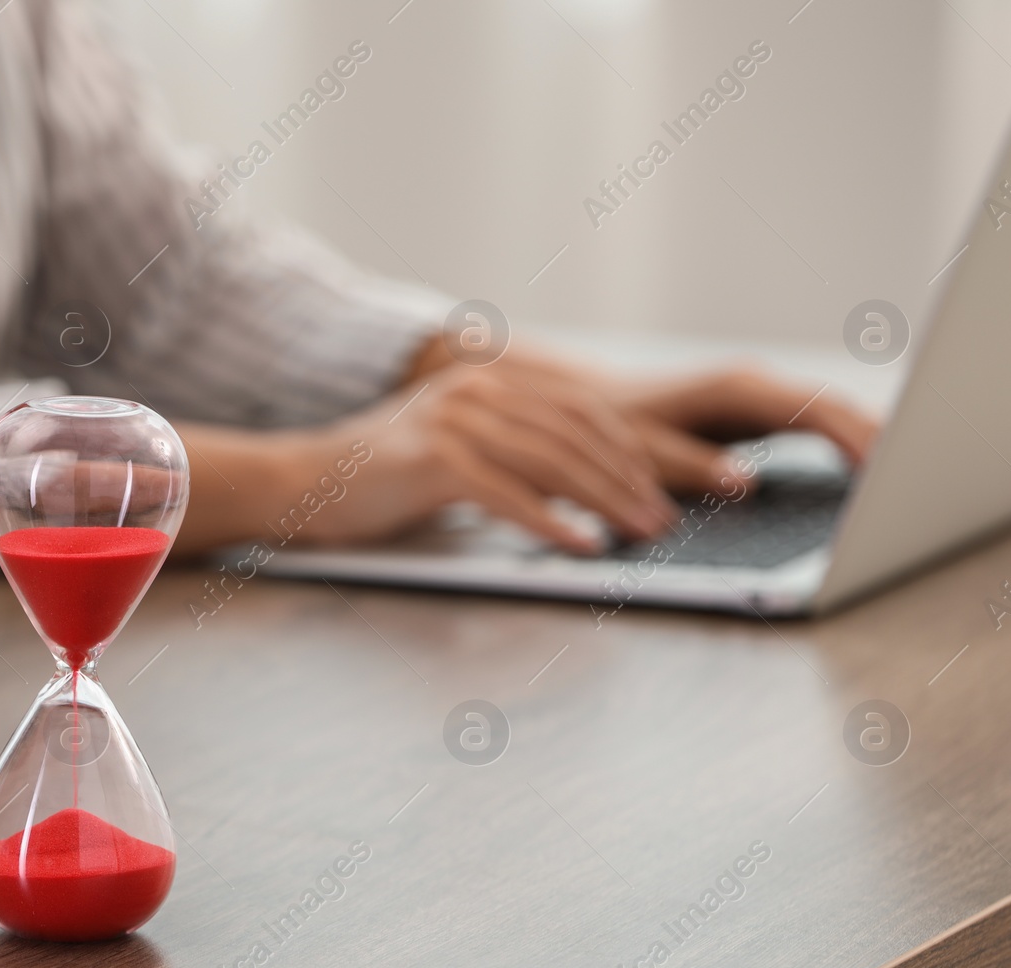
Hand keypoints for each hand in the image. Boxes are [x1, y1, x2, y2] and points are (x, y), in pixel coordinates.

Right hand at [170, 334, 878, 555]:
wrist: (304, 481)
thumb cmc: (387, 478)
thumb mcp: (464, 450)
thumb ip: (523, 451)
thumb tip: (597, 488)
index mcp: (497, 378)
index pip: (593, 410)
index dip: (655, 445)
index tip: (707, 475)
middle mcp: (480, 386)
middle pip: (584, 430)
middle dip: (647, 473)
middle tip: (689, 512)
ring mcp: (453, 416)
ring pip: (553, 459)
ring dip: (608, 500)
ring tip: (647, 533)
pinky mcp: (428, 457)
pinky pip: (504, 491)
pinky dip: (549, 520)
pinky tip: (582, 546)